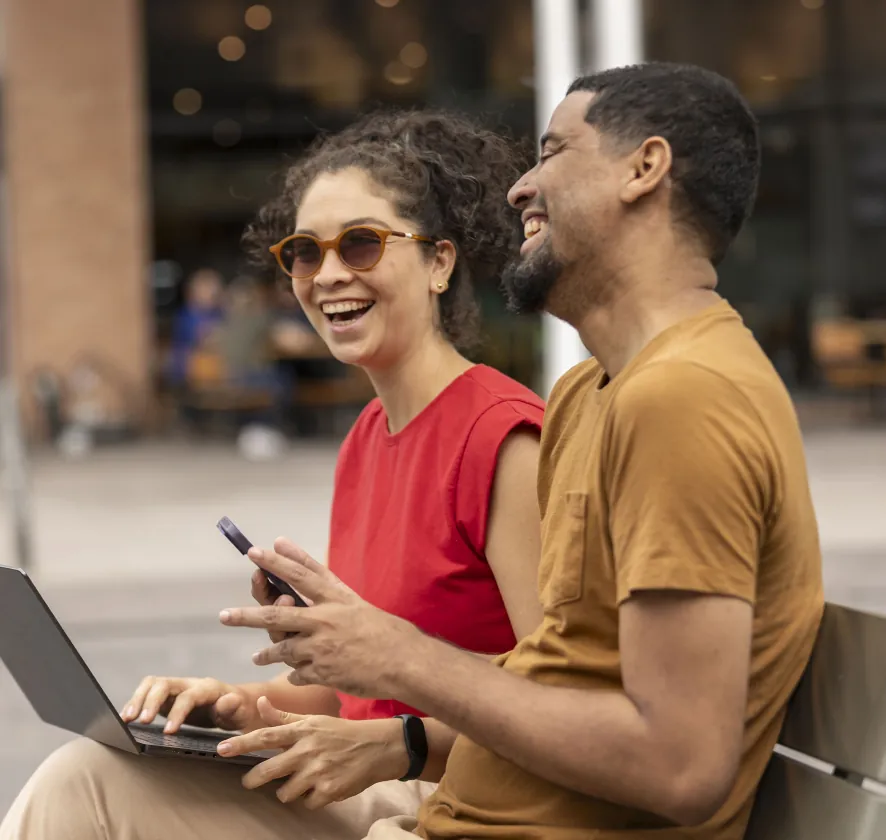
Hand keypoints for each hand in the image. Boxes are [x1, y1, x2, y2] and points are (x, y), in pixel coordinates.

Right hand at [121, 676, 255, 733]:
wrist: (235, 703)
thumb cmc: (237, 710)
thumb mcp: (240, 711)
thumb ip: (233, 707)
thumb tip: (227, 700)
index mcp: (208, 688)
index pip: (189, 696)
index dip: (178, 712)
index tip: (168, 732)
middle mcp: (189, 684)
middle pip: (165, 684)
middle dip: (151, 701)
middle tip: (140, 722)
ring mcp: (176, 689)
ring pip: (152, 684)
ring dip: (137, 699)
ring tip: (125, 719)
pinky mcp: (166, 697)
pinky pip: (147, 693)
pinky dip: (135, 703)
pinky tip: (125, 719)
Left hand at [217, 697, 408, 807]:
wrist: (378, 747)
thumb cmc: (342, 732)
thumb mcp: (314, 720)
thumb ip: (284, 716)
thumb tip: (260, 701)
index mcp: (302, 730)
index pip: (266, 735)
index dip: (242, 743)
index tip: (222, 748)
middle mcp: (307, 750)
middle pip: (268, 770)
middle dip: (254, 779)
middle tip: (249, 781)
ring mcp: (317, 772)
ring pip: (285, 792)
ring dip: (288, 790)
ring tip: (302, 780)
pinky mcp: (328, 791)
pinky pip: (306, 803)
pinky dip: (311, 799)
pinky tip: (321, 787)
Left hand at [219, 537, 424, 697]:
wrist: (403, 661)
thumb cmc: (381, 628)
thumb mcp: (354, 601)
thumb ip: (325, 585)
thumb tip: (303, 566)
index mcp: (335, 599)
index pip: (300, 574)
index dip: (276, 562)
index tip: (255, 552)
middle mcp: (325, 620)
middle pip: (278, 615)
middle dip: (248, 615)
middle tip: (224, 615)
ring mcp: (323, 648)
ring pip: (284, 649)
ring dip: (268, 653)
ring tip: (257, 658)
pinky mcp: (323, 672)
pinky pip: (299, 673)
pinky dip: (294, 673)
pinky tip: (292, 675)